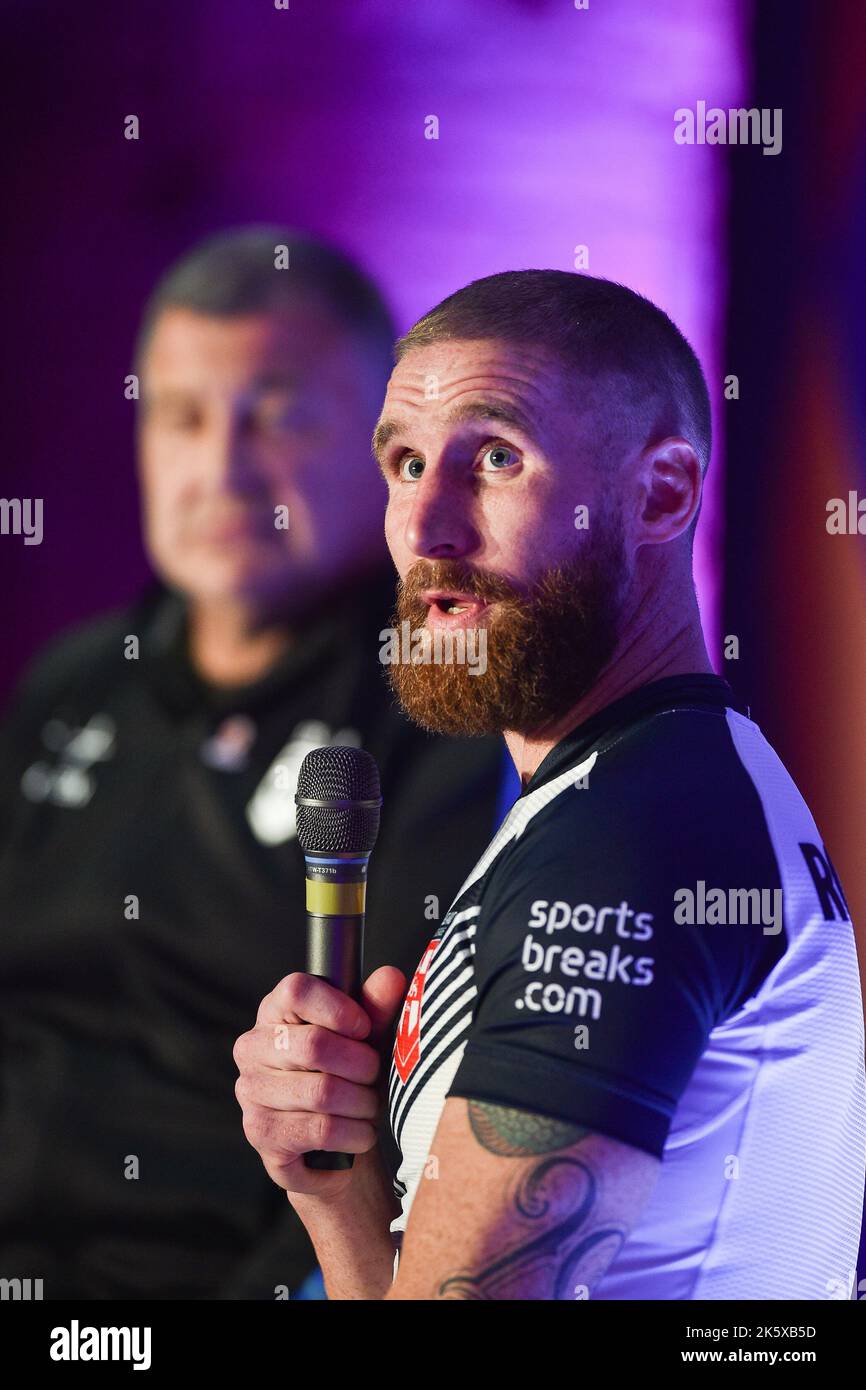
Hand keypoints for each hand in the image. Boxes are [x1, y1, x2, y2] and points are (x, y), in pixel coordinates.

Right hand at [233, 965, 405, 1199]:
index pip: (296, 991)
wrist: (334, 1145)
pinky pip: (321, 1129)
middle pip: (315, 1044)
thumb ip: (377, 1007)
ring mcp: (251, 1090)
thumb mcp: (367, 1039)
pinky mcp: (261, 1132)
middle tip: (375, 1076)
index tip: (364, 1028)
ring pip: (322, 1091)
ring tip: (369, 1106)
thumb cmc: (348, 1078)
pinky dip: (354, 1133)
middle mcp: (253, 1046)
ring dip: (362, 1103)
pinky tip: (360, 1132)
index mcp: (275, 1012)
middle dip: (362, 1065)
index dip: (338, 1008)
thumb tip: (390, 977)